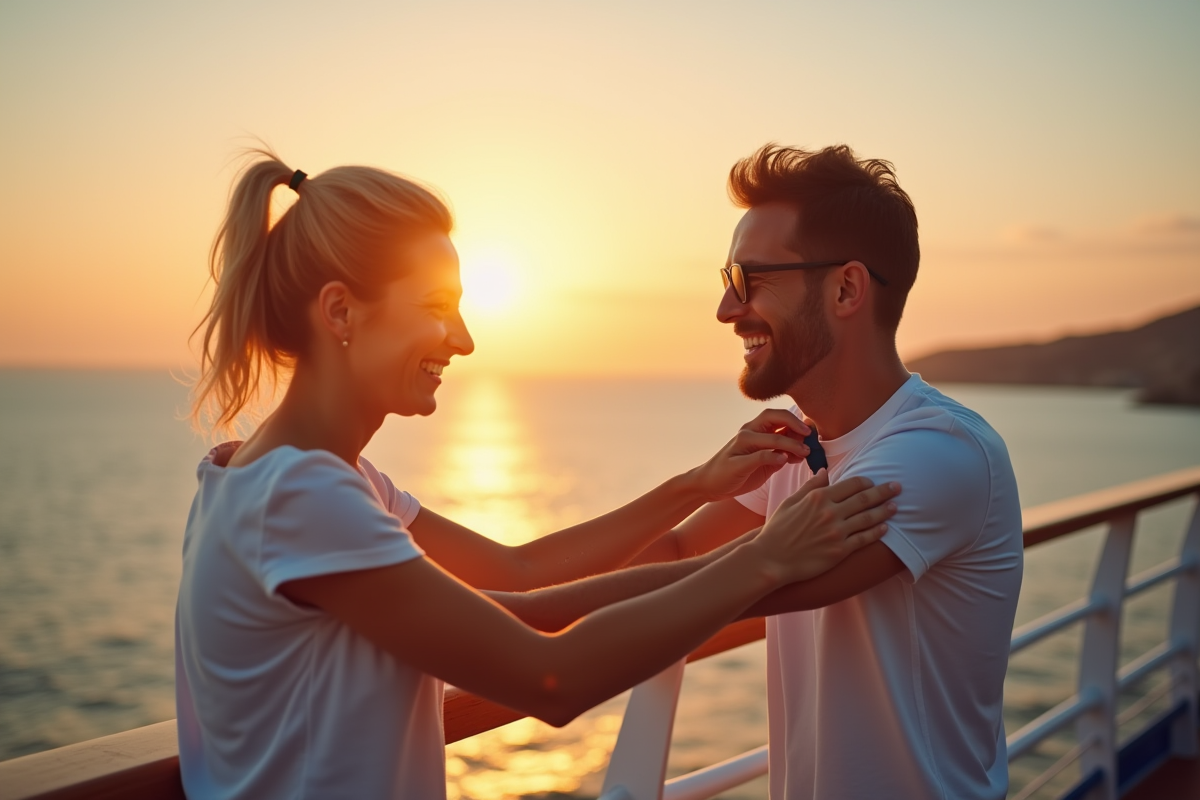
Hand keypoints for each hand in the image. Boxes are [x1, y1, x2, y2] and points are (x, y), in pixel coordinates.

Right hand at [688, 410, 811, 501]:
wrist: (710, 484)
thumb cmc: (739, 471)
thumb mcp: (765, 461)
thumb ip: (782, 453)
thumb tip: (805, 448)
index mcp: (756, 429)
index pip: (779, 415)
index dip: (798, 421)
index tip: (813, 432)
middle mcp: (748, 432)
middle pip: (773, 416)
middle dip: (795, 423)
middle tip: (809, 435)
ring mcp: (741, 445)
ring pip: (770, 437)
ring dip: (790, 443)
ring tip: (804, 452)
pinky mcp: (737, 462)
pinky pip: (759, 456)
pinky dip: (774, 457)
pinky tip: (784, 461)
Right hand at [751, 471, 899, 584]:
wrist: (771, 559)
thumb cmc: (777, 530)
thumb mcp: (790, 502)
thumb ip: (810, 486)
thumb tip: (825, 471)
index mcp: (819, 497)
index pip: (851, 485)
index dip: (866, 482)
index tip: (873, 481)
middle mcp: (830, 512)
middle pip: (865, 499)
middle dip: (884, 491)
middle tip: (897, 487)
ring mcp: (837, 532)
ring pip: (869, 518)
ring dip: (885, 510)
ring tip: (896, 506)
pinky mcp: (840, 551)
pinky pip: (864, 539)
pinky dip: (877, 532)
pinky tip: (885, 527)